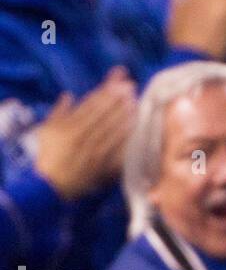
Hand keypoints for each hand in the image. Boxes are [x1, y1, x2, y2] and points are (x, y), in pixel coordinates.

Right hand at [33, 67, 136, 200]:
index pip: (91, 105)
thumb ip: (58, 112)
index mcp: (67, 128)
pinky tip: (136, 127)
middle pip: (104, 115)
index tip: (120, 82)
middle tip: (132, 88)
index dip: (107, 91)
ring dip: (125, 115)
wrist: (49, 187)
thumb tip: (68, 94)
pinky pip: (118, 149)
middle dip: (119, 99)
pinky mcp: (102, 166)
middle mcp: (80, 138)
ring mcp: (93, 153)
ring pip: (112, 130)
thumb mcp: (46, 132)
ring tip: (136, 102)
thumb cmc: (49, 156)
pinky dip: (127, 137)